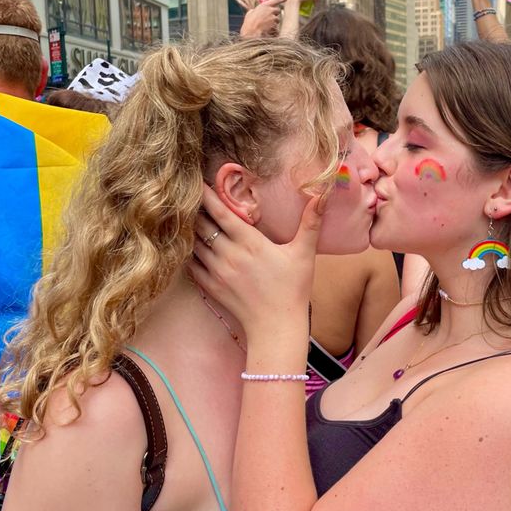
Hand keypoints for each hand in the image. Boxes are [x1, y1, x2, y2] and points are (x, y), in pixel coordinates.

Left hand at [189, 185, 323, 337]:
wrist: (276, 327)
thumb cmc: (292, 290)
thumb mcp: (304, 254)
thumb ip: (310, 223)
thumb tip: (322, 195)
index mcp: (250, 243)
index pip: (221, 212)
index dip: (208, 195)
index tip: (199, 182)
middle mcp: (229, 255)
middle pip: (201, 224)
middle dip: (196, 209)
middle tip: (192, 196)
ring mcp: (217, 272)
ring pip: (193, 243)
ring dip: (190, 230)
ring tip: (189, 218)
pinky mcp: (211, 287)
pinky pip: (191, 264)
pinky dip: (189, 253)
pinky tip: (190, 246)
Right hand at [239, 0, 286, 37]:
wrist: (251, 32)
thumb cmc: (249, 23)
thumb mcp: (250, 13)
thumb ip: (255, 10)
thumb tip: (255, 10)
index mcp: (264, 5)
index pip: (276, 0)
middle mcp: (270, 10)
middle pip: (278, 10)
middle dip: (275, 13)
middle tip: (270, 17)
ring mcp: (273, 18)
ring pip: (277, 19)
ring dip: (274, 21)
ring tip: (266, 25)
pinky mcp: (275, 25)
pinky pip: (276, 26)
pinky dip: (273, 28)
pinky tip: (266, 30)